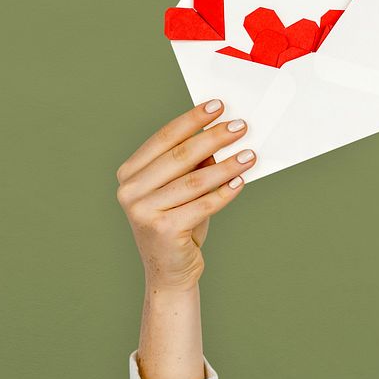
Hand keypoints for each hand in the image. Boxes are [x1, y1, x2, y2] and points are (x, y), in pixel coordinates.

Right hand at [116, 99, 255, 291]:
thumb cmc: (178, 223)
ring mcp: (143, 211)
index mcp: (129, 173)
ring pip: (194, 180)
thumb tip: (221, 134)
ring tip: (249, 154)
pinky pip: (203, 205)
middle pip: (179, 155)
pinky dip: (225, 192)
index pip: (164, 138)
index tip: (218, 106)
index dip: (192, 120)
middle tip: (240, 126)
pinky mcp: (163, 230)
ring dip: (226, 165)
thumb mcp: (181, 189)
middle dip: (214, 137)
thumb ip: (193, 164)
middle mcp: (130, 191)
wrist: (169, 271)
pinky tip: (241, 180)